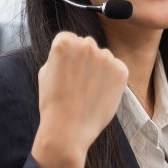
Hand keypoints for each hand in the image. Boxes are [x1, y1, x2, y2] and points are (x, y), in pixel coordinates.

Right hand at [32, 32, 128, 167]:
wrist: (68, 129)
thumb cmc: (53, 103)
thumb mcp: (46, 72)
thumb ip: (60, 55)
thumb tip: (73, 48)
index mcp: (64, 42)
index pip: (70, 38)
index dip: (68, 57)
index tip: (66, 71)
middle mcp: (86, 45)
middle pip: (88, 46)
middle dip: (85, 60)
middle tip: (79, 83)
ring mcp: (106, 57)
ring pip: (104, 57)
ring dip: (99, 68)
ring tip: (89, 91)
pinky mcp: (121, 70)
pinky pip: (117, 68)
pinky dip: (112, 79)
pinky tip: (100, 93)